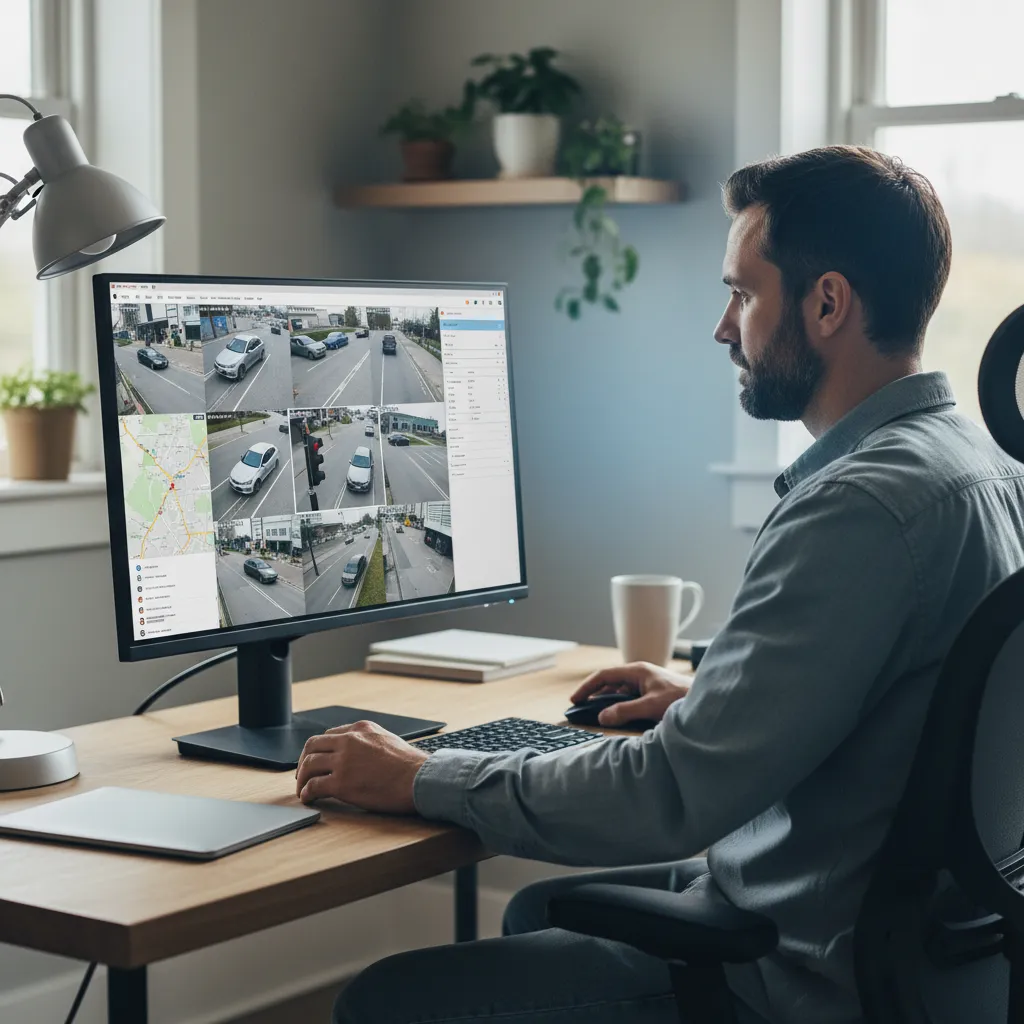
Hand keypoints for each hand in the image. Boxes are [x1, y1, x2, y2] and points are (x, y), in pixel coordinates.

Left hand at [295, 721, 428, 813]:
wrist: (419, 778)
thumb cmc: (411, 765)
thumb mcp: (388, 740)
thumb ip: (369, 742)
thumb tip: (360, 754)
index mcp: (361, 729)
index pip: (329, 735)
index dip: (319, 750)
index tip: (317, 760)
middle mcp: (349, 740)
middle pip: (312, 746)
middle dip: (303, 761)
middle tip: (303, 774)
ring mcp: (344, 761)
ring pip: (309, 765)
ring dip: (302, 778)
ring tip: (303, 789)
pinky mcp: (342, 783)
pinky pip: (314, 786)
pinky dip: (307, 792)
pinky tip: (309, 798)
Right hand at [571, 662, 692, 726]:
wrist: (705, 702)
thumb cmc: (681, 699)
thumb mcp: (650, 706)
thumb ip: (625, 711)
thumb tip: (602, 717)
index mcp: (637, 671)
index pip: (604, 675)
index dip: (587, 687)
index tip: (575, 699)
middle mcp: (640, 675)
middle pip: (610, 683)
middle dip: (594, 694)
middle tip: (580, 707)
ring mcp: (646, 684)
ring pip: (619, 691)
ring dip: (607, 701)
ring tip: (594, 712)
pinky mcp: (652, 694)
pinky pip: (629, 698)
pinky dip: (619, 706)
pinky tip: (616, 716)